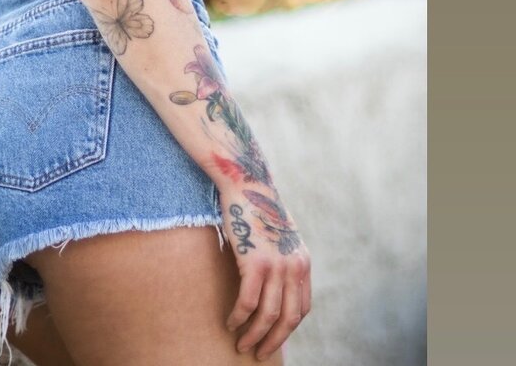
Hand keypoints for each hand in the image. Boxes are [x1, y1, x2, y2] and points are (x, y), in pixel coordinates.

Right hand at [219, 186, 311, 360]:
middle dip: (273, 340)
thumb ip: (284, 258)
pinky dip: (239, 317)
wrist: (247, 183)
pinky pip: (247, 301)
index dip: (287, 327)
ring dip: (254, 334)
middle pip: (288, 318)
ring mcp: (276, 265)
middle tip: (257, 352)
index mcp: (302, 262)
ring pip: (268, 315)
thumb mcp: (281, 235)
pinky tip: (229, 322)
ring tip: (241, 344)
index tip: (273, 336)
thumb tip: (274, 282)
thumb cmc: (258, 207)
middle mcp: (294, 266)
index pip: (302, 307)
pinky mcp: (255, 262)